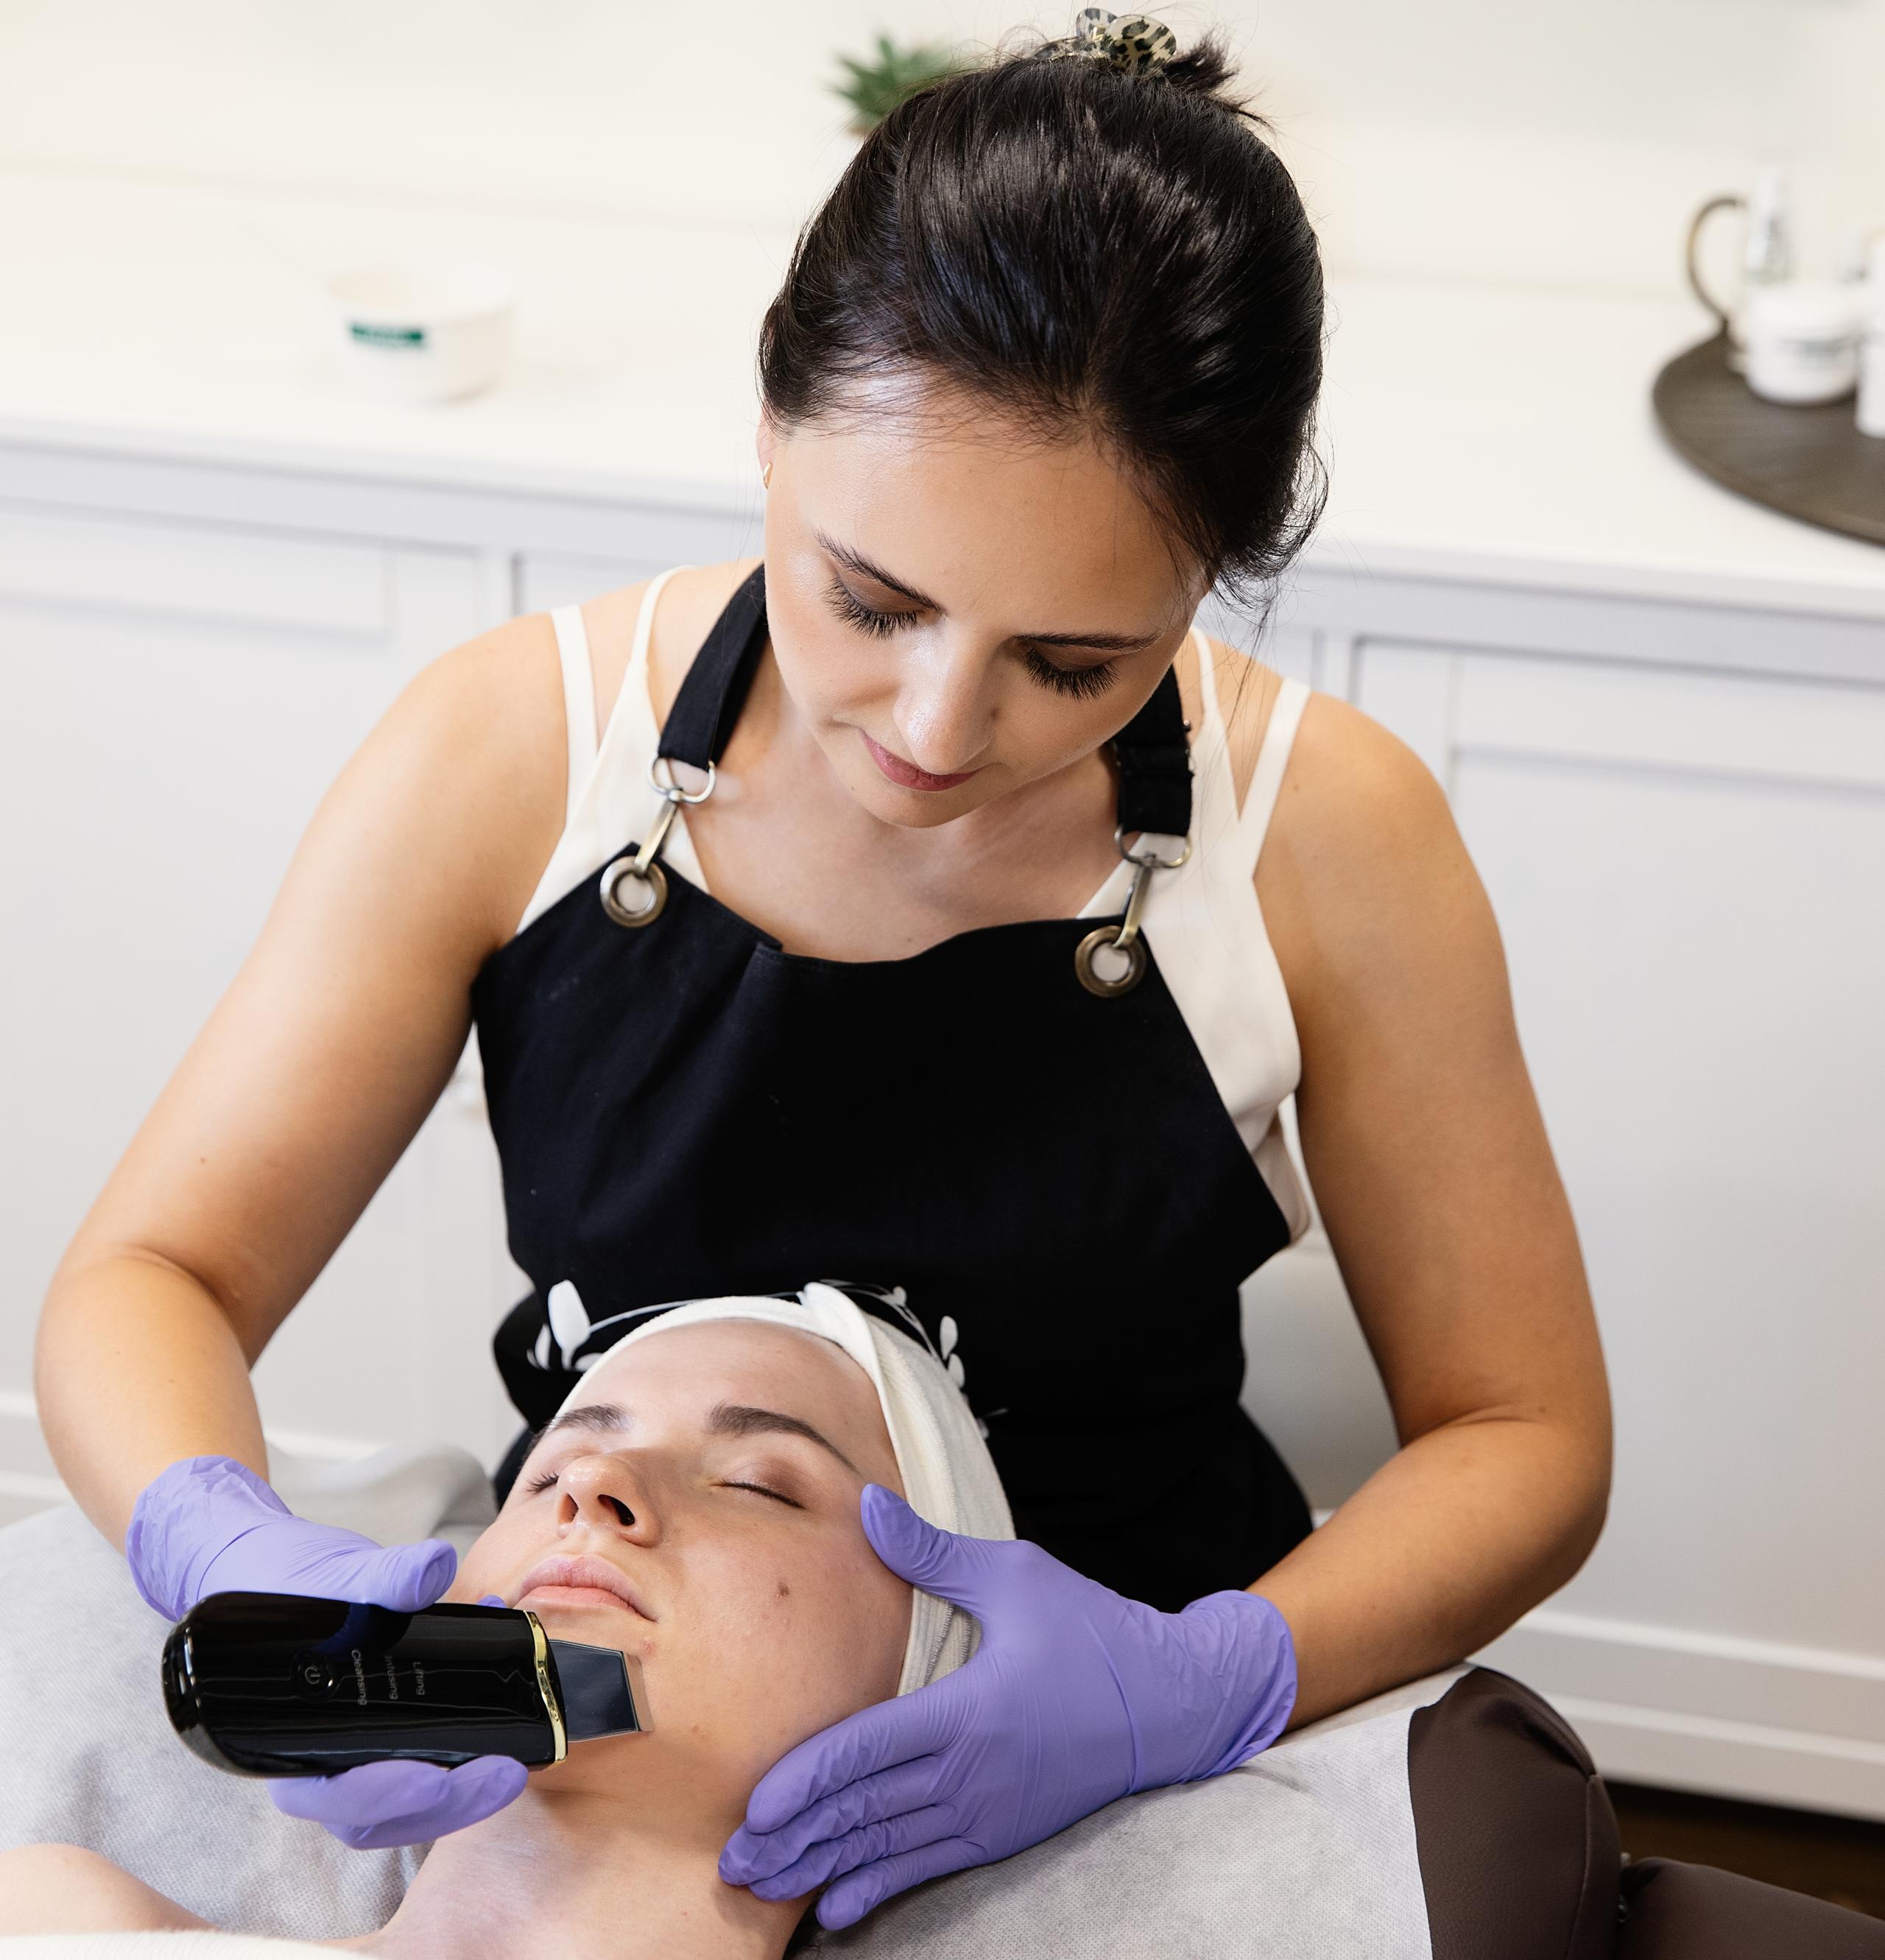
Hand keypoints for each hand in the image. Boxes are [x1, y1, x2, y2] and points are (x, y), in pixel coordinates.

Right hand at [127, 1455, 526, 1847]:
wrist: (269, 1568)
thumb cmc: (281, 1582)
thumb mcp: (326, 1576)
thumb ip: (380, 1578)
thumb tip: (434, 1565)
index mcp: (285, 1738)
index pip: (331, 1795)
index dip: (380, 1797)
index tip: (431, 1778)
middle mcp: (319, 1756)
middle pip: (380, 1813)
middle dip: (447, 1802)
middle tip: (506, 1773)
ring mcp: (354, 1747)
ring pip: (407, 1800)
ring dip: (464, 1786)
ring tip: (517, 1753)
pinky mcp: (386, 1727)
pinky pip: (428, 1749)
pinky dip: (470, 1731)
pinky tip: (504, 1676)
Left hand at [719, 1485, 1296, 1929]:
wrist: (1171, 1703)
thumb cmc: (1091, 1631)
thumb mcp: (1016, 1576)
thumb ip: (933, 1552)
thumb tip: (868, 1504)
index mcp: (967, 1711)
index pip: (866, 1753)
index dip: (805, 1783)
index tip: (754, 1806)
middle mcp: (972, 1773)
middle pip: (864, 1813)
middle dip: (795, 1840)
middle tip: (734, 1862)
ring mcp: (987, 1811)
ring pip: (887, 1848)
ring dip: (822, 1869)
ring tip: (764, 1886)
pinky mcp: (1003, 1831)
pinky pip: (928, 1868)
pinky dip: (879, 1887)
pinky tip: (840, 1907)